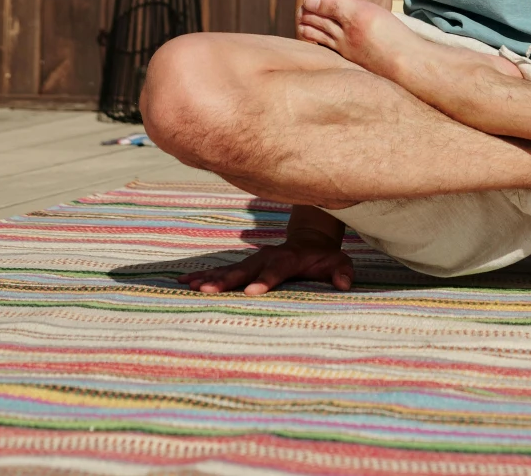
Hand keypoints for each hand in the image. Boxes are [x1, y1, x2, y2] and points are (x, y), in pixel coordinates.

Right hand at [186, 238, 353, 296]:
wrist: (310, 238)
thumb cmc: (325, 257)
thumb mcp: (338, 262)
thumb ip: (341, 272)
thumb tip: (345, 284)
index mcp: (288, 258)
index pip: (276, 269)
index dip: (265, 280)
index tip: (252, 292)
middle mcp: (266, 256)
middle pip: (244, 269)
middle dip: (226, 281)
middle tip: (207, 291)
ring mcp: (253, 260)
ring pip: (229, 269)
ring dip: (209, 277)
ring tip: (188, 285)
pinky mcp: (245, 265)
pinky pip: (223, 270)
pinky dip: (204, 275)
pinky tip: (185, 281)